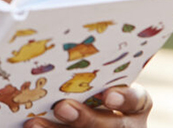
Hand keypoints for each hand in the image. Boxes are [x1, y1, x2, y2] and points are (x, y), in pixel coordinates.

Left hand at [23, 85, 151, 127]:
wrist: (79, 122)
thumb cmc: (83, 91)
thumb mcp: (91, 83)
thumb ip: (80, 76)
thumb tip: (51, 51)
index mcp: (132, 107)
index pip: (138, 101)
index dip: (125, 99)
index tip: (107, 96)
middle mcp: (126, 127)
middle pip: (114, 127)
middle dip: (87, 118)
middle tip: (61, 107)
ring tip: (34, 123)